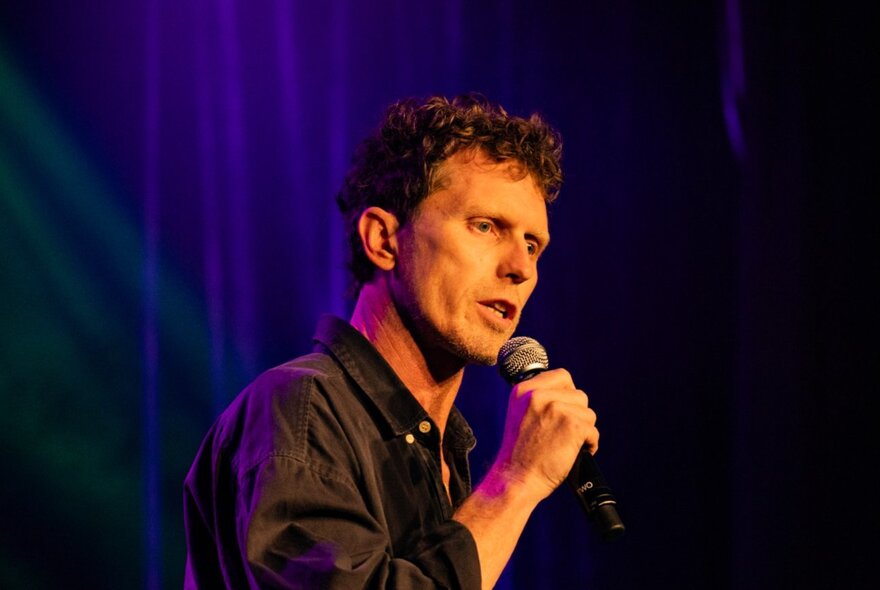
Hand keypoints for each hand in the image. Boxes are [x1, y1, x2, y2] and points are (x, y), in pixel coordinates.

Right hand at [491, 368, 598, 501]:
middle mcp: (539, 395)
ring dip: (583, 430)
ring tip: (567, 444)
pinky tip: (573, 453)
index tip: (564, 411)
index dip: (568, 394)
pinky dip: (589, 444)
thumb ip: (539, 399)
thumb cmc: (520, 453)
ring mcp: (556, 408)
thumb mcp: (520, 414)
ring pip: (588, 413)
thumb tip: (569, 393)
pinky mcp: (572, 424)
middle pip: (579, 395)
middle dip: (577, 415)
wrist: (516, 479)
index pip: (562, 376)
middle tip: (563, 433)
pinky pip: (592, 430)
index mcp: (524, 390)